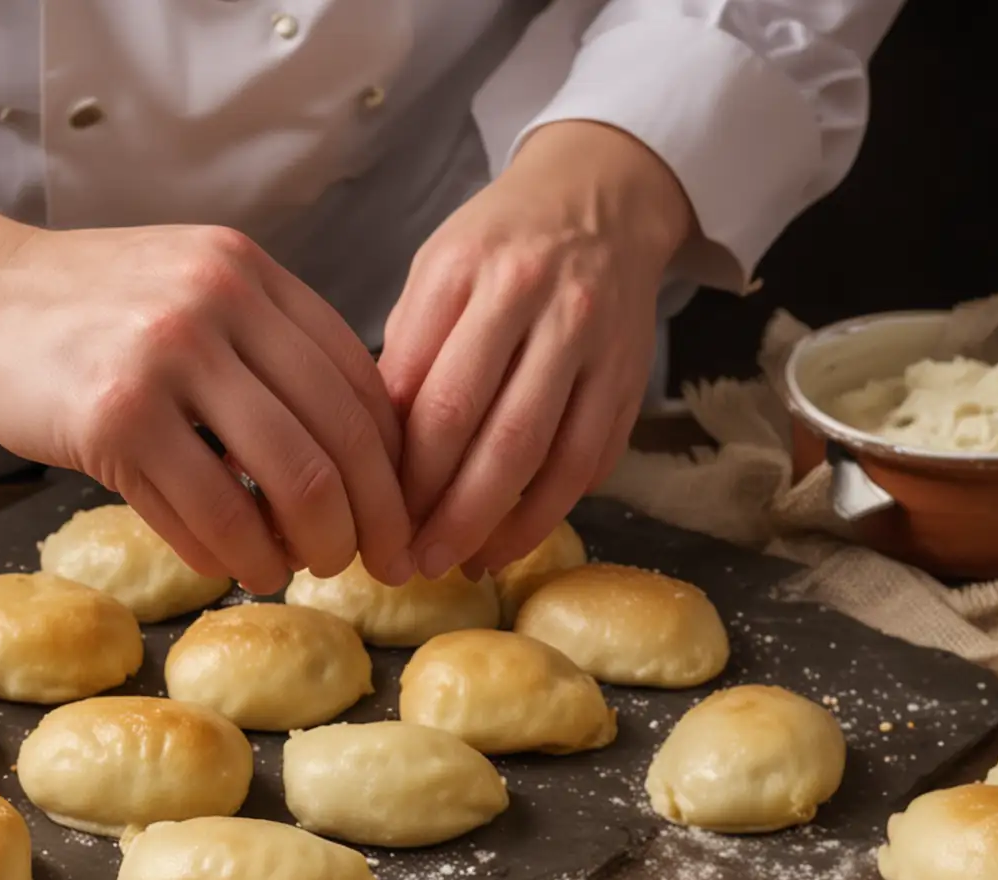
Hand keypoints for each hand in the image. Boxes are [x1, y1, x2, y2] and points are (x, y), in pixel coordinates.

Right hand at [0, 203, 410, 593]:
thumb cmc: (102, 314)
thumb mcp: (200, 297)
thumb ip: (273, 354)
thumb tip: (362, 459)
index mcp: (253, 275)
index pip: (362, 386)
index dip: (394, 469)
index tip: (400, 521)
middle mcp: (219, 305)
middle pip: (338, 442)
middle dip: (368, 523)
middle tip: (368, 566)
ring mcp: (165, 359)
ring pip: (284, 483)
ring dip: (302, 548)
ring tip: (294, 571)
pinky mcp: (114, 418)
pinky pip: (203, 512)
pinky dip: (229, 556)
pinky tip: (235, 568)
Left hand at [379, 121, 693, 576]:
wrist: (600, 197)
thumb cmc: (498, 248)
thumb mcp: (434, 275)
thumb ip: (406, 357)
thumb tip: (370, 460)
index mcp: (466, 271)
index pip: (422, 392)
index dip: (394, 471)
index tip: (369, 519)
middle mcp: (533, 299)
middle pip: (482, 430)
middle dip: (441, 512)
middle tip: (409, 563)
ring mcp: (590, 339)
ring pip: (541, 456)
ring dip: (495, 526)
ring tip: (458, 565)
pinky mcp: (629, 376)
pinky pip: (587, 462)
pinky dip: (547, 513)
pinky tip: (510, 543)